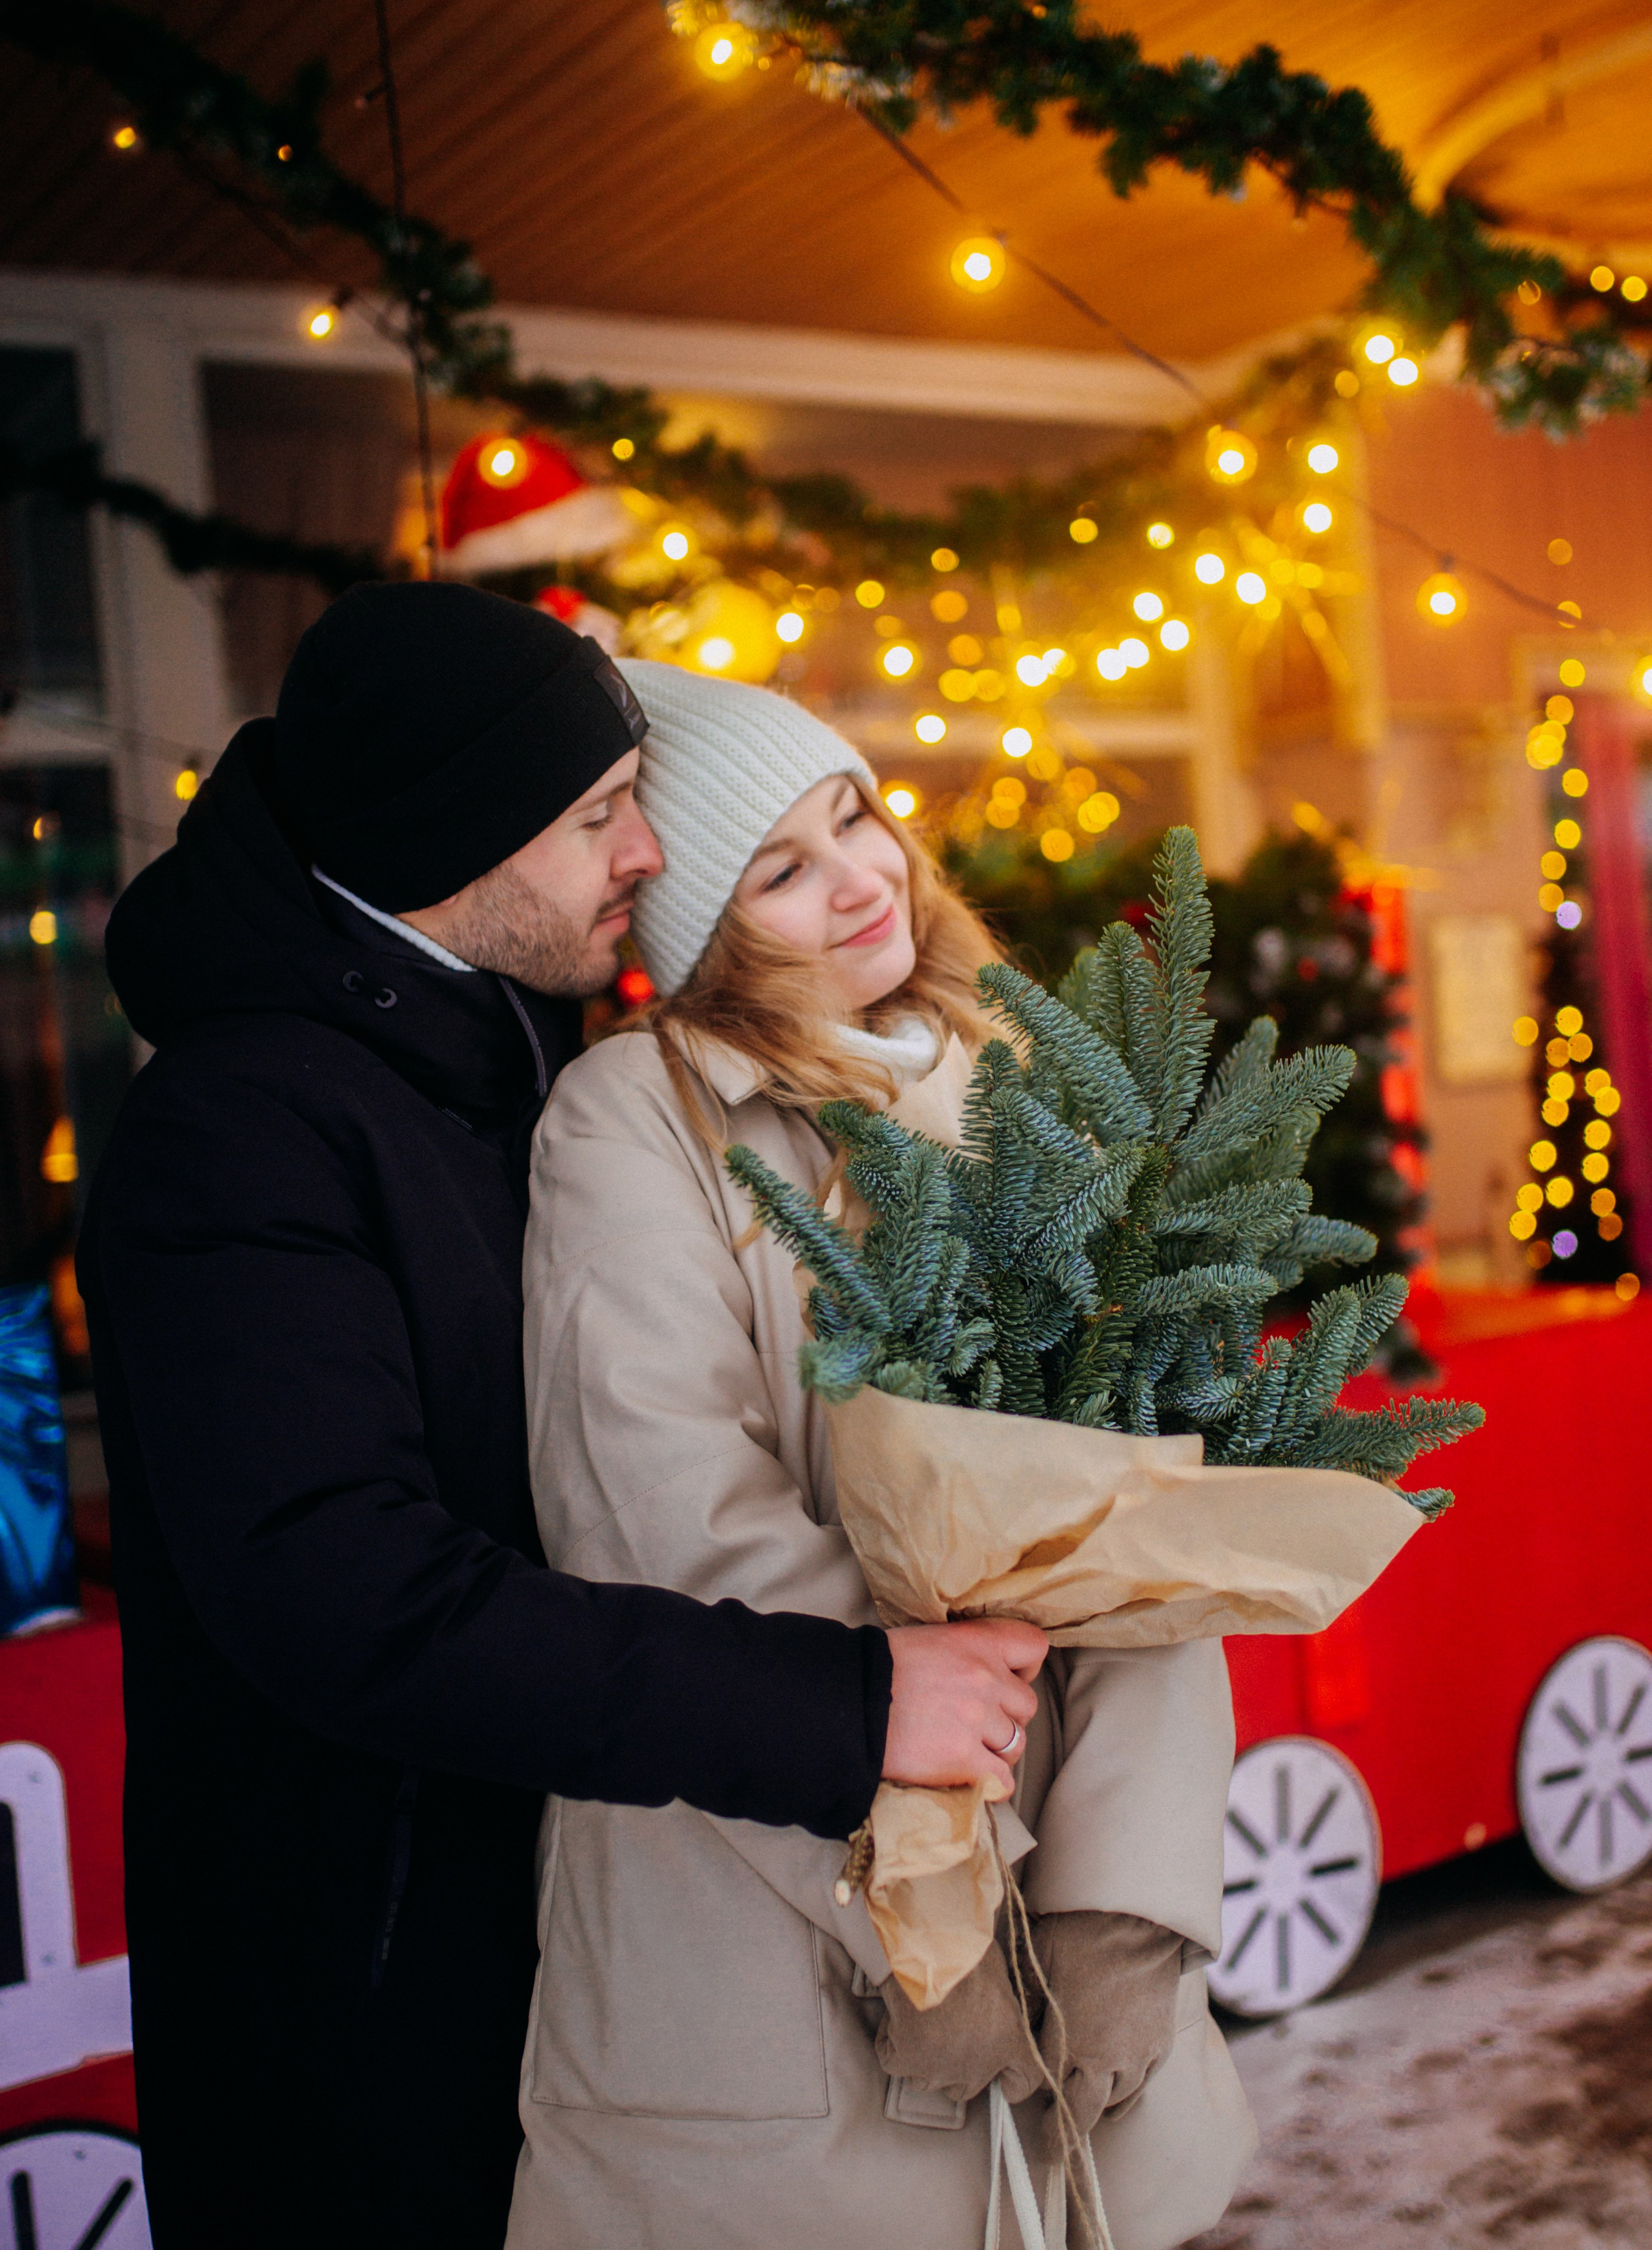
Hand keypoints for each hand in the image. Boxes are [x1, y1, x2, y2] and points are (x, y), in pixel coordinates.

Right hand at [876, 1940, 1042, 2104]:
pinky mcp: (907, 2063)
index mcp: (1010, 2042)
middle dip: (952, 2067)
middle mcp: (979, 2066)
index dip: (1010, 2085)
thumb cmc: (969, 1949)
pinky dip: (890, 2042)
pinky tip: (895, 2017)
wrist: (933, 1948)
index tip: (1003, 2084)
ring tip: (916, 2018)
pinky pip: (893, 2061)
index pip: (1023, 2081)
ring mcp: (941, 2070)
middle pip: (965, 2089)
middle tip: (941, 2033)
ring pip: (926, 2080)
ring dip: (920, 2057)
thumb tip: (979, 2008)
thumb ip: (994, 2007)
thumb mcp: (997, 1976)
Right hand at [882, 1618, 1046, 1793]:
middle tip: (977, 1723)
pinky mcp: (963, 1759)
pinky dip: (990, 1783)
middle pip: (1026, 1705)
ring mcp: (976, 1720)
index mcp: (978, 1643)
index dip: (1025, 1668)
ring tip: (971, 1751)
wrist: (849, 1700)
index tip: (1007, 1680)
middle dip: (1006, 1716)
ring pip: (1017, 1744)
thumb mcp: (932, 1640)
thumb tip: (991, 1673)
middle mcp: (985, 1679)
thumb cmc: (883, 1668)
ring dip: (998, 1751)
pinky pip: (1001, 1780)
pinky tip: (971, 1776)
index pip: (1034, 1647)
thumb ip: (968, 1653)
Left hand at [1032, 1911, 1182, 2158]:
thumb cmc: (1080, 1932)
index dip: (1031, 2102)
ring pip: (1114, 2101)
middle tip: (1050, 2150)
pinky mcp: (1161, 2044)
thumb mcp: (1039, 1964)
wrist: (1139, 1917)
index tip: (1018, 2104)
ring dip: (1095, 2108)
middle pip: (1083, 2113)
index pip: (1046, 2090)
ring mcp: (1138, 2054)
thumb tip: (1014, 2033)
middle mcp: (1105, 2057)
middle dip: (1063, 2134)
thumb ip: (1027, 2006)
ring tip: (1081, 2110)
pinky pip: (1142, 2084)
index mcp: (1070, 2040)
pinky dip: (1125, 2094)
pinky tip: (1115, 2094)